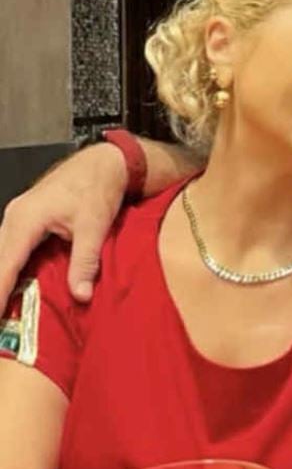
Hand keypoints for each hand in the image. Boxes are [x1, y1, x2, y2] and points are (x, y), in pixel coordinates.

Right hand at [0, 144, 127, 312]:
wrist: (104, 163)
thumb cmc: (97, 190)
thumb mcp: (94, 227)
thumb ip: (85, 262)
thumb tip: (81, 296)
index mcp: (25, 220)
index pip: (4, 264)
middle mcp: (13, 218)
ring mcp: (16, 216)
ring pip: (0, 252)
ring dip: (0, 276)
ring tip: (2, 306)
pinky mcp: (25, 218)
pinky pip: (9, 246)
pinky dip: (7, 265)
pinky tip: (10, 282)